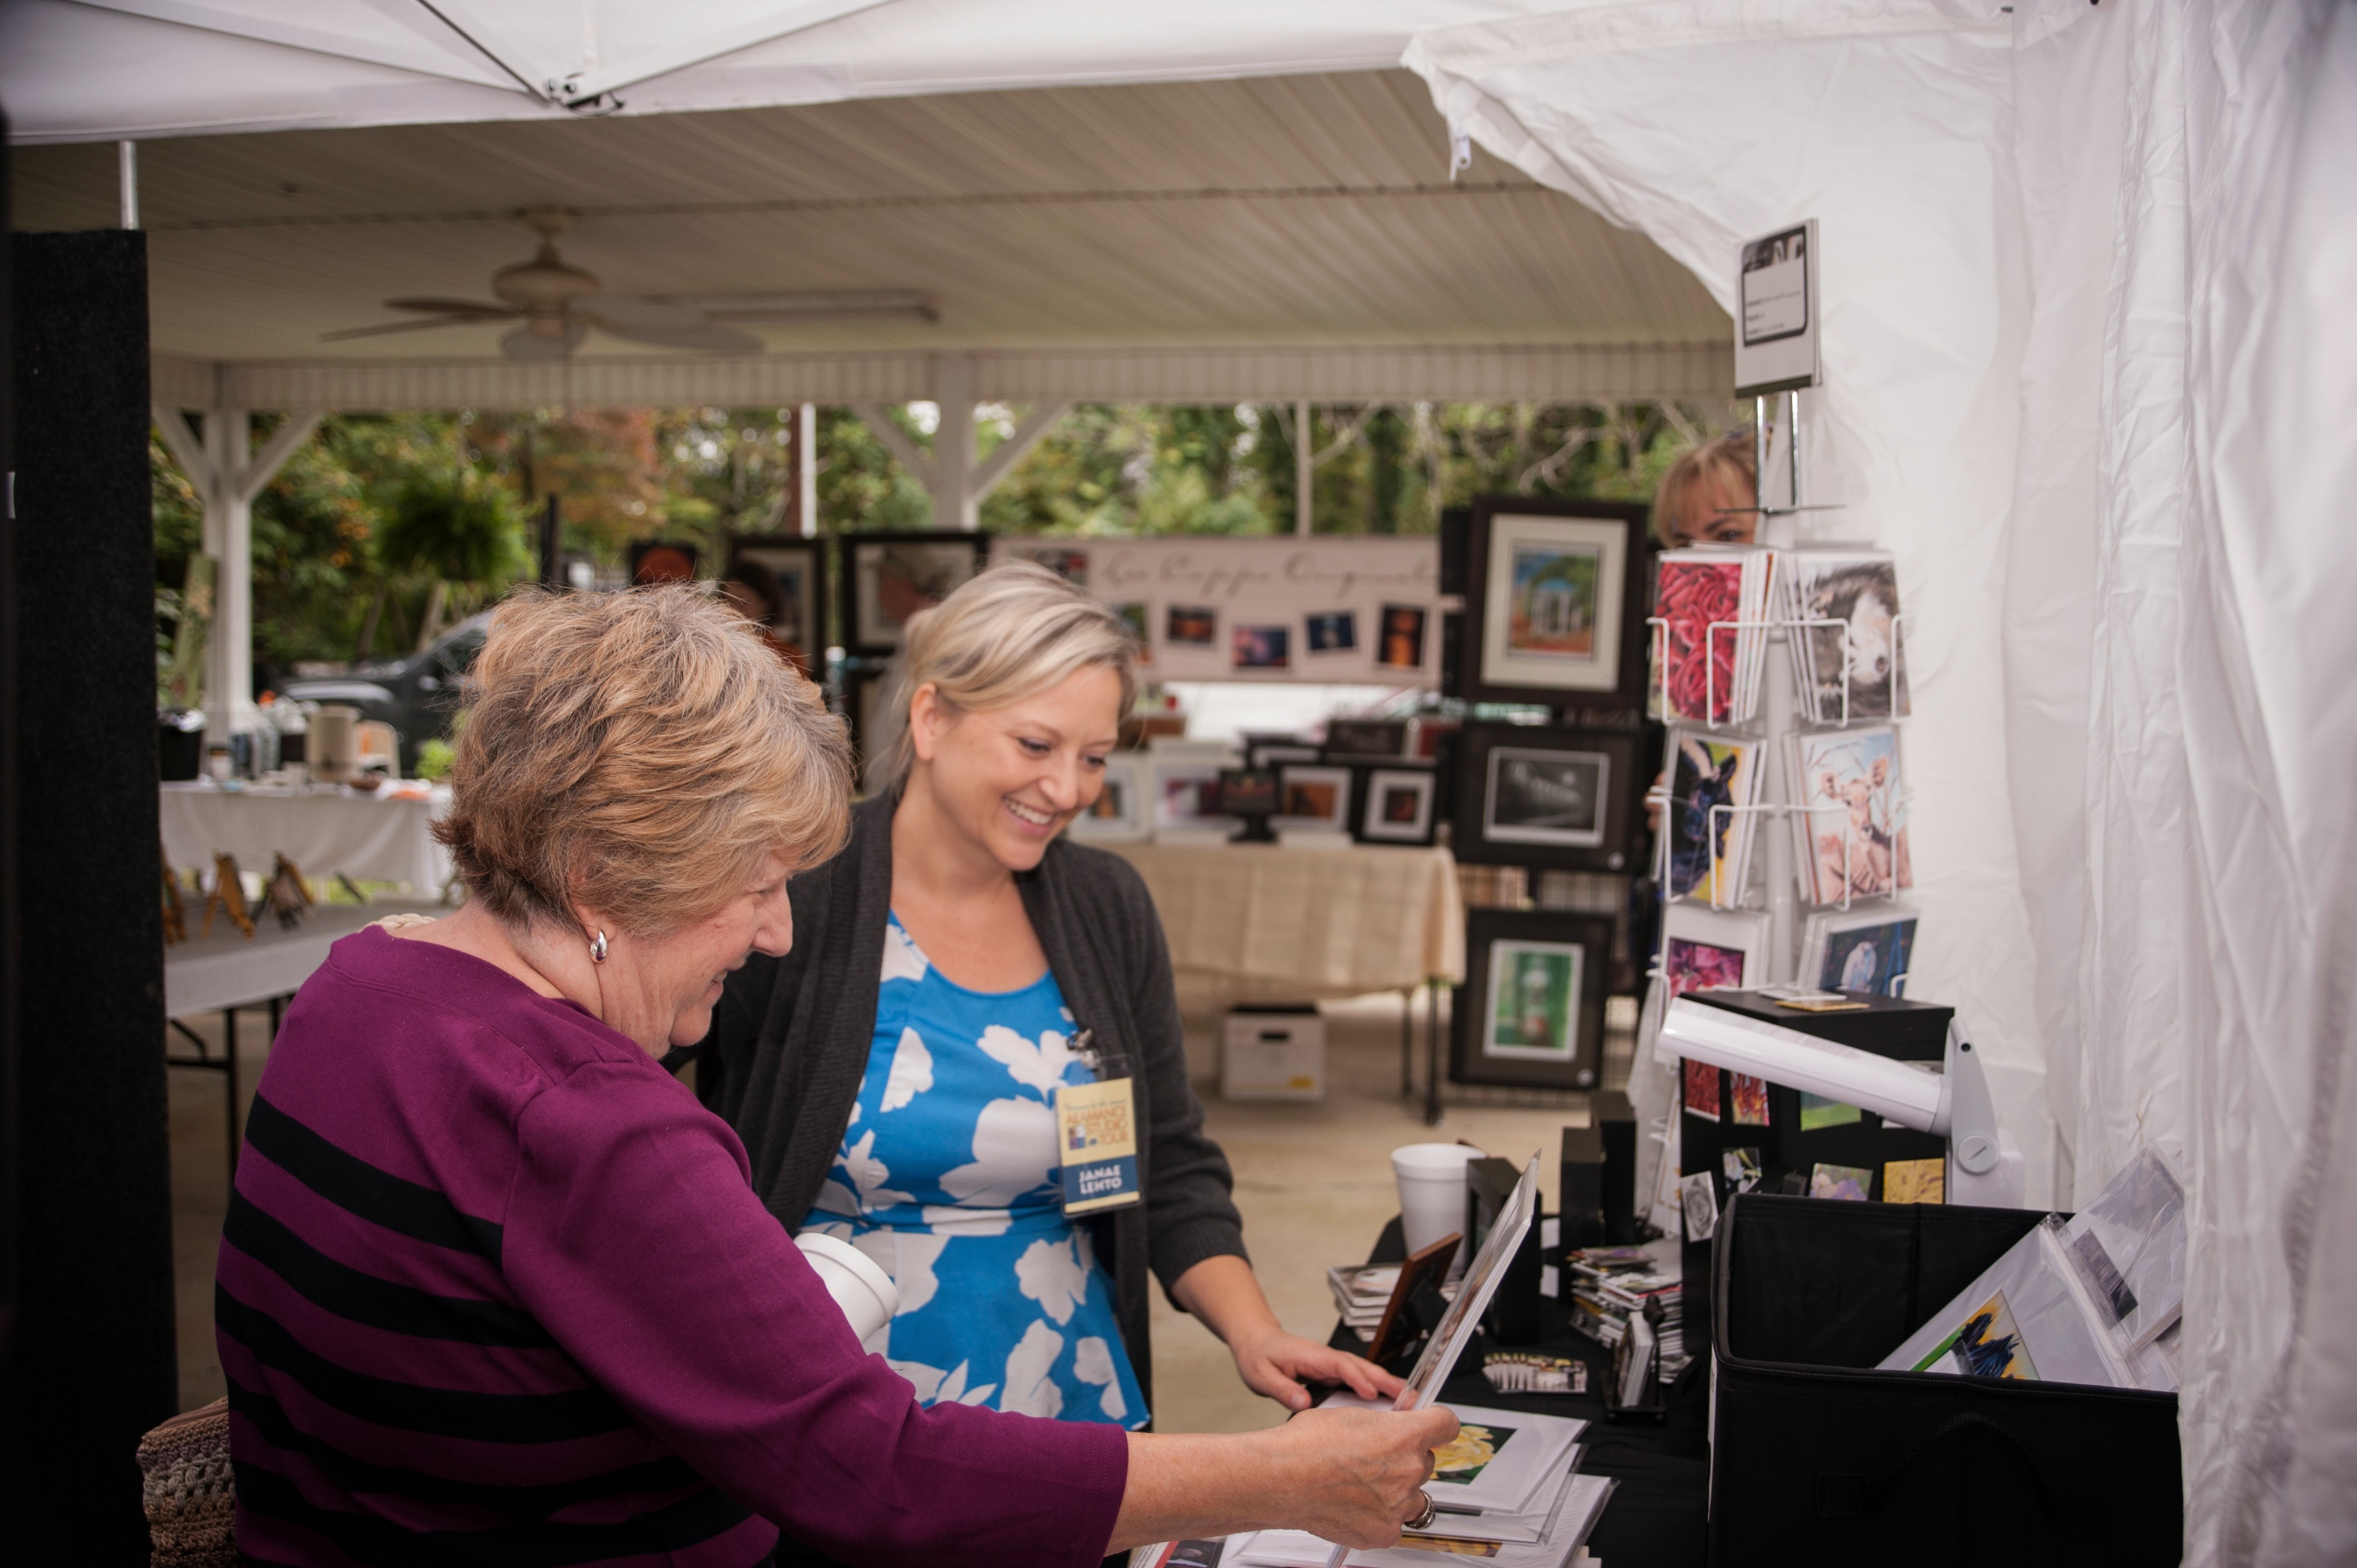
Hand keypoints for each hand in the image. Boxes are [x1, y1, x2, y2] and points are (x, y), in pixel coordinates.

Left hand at [1228, 1326, 1405, 1411]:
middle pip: (1362, 1367)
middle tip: (1409, 1398)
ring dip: (1387, 1385)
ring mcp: (1332, 1365)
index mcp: (1312, 1355)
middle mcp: (1327, 1358)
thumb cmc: (1259, 1356)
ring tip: (1410, 1402)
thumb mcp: (1261, 1375)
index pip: (1339, 1364)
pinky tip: (1390, 1404)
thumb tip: (1303, 1403)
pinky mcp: (1333, 1373)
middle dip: (1386, 1381)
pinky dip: (1377, 1389)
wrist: (1257, 1342)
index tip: (1371, 1393)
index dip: (1357, 1378)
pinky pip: (1359, 1380)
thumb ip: (1282, 1389)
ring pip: (1365, 1373)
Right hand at [1268, 1404, 1460, 1548]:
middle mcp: (1408, 1470)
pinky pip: (1395, 1523)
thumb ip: (1383, 1423)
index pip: (1447, 1425)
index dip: (1438, 1423)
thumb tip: (1393, 1426)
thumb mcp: (1350, 1415)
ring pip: (1414, 1495)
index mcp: (1404, 1435)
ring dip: (1397, 1489)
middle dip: (1407, 1458)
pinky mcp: (1383, 1531)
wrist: (1278, 1479)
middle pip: (1427, 1461)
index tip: (1435, 1427)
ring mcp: (1398, 1504)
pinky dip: (1381, 1516)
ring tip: (1363, 1484)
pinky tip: (1356, 1504)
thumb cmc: (1304, 1445)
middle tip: (1377, 1458)